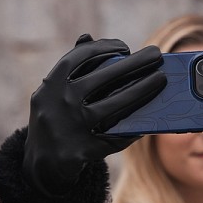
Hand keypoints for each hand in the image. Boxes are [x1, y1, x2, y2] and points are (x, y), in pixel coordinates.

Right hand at [22, 34, 165, 196]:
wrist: (41, 165)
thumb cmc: (55, 119)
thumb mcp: (53, 93)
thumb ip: (71, 68)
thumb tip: (88, 37)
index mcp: (50, 85)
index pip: (79, 57)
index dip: (104, 48)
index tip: (125, 47)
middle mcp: (58, 103)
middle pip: (103, 77)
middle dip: (134, 63)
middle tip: (157, 55)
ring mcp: (71, 128)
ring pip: (115, 106)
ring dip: (142, 90)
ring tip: (161, 80)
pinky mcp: (83, 151)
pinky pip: (116, 136)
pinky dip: (134, 128)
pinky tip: (150, 118)